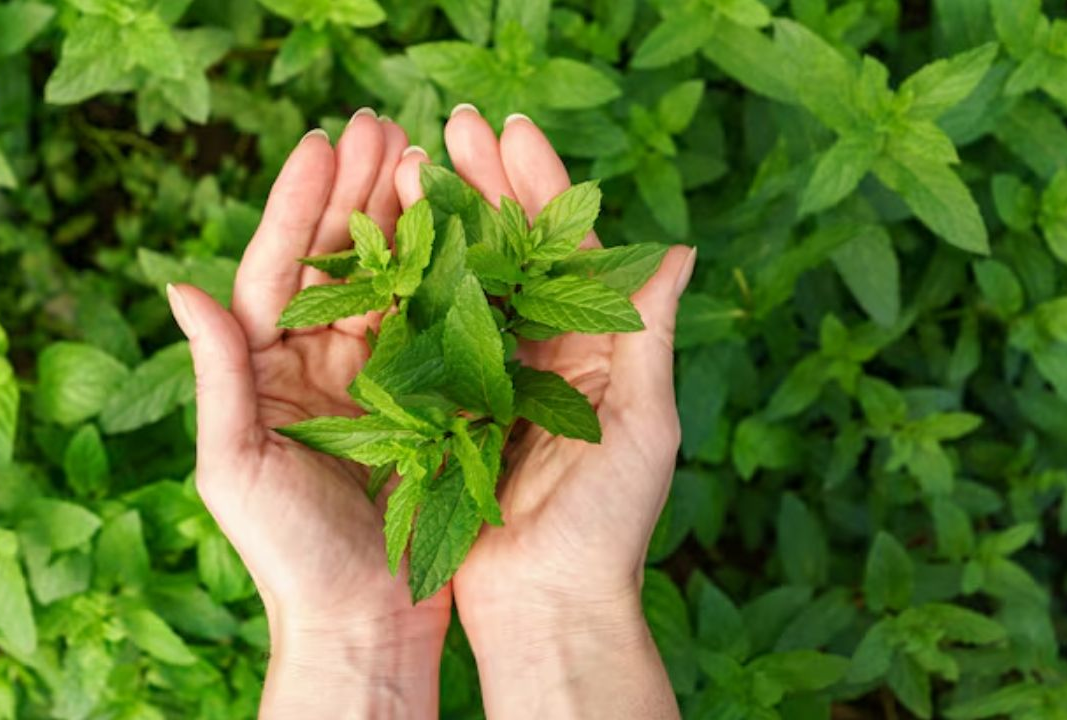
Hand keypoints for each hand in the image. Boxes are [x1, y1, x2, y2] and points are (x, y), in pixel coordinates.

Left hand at [168, 110, 449, 718]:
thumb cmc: (287, 557)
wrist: (362, 624)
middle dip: (356, 193)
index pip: (277, 271)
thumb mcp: (236, 465)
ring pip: (387, 283)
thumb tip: (180, 286)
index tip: (322, 145)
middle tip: (381, 124)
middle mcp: (315, 366)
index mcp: (264, 372)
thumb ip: (218, 375)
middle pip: (335, 262)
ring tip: (423, 156)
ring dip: (402, 219)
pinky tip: (461, 230)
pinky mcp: (422, 403)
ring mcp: (372, 381)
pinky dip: (443, 277)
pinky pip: (431, 328)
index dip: (297, 206)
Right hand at [395, 107, 692, 718]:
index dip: (541, 186)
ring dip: (443, 223)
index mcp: (598, 348)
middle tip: (452, 124)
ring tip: (411, 164)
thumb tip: (679, 249)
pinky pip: (429, 337)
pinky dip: (411, 290)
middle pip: (513, 251)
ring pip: (466, 282)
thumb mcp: (643, 427)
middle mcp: (544, 352)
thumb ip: (648, 336)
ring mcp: (492, 377)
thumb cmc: (608, 526)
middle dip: (485, 185)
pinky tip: (387, 243)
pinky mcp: (447, 408)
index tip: (509, 131)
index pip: (570, 248)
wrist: (545, 606)